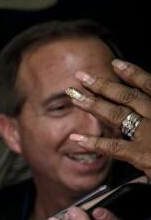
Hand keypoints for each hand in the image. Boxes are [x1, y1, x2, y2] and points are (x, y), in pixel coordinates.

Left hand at [66, 59, 150, 176]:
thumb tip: (147, 105)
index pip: (149, 87)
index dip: (132, 74)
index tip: (115, 64)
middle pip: (129, 97)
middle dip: (103, 86)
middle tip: (81, 77)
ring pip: (119, 116)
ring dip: (94, 105)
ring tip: (75, 98)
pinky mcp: (145, 156)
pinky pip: (116, 146)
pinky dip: (95, 142)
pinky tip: (78, 139)